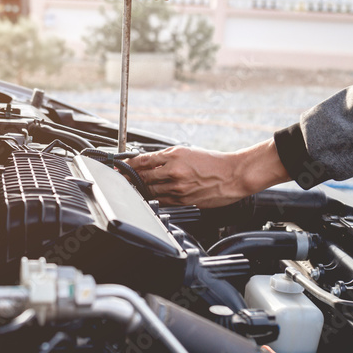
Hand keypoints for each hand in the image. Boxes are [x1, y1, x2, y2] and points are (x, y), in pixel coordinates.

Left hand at [127, 140, 290, 208]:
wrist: (233, 175)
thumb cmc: (213, 162)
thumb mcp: (187, 152)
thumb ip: (166, 157)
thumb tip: (147, 162)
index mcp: (174, 156)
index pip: (142, 161)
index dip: (127, 164)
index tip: (119, 166)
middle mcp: (173, 172)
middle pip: (142, 176)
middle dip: (129, 178)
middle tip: (120, 178)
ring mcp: (177, 188)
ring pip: (150, 190)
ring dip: (140, 189)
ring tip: (133, 187)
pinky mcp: (183, 200)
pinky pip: (162, 200)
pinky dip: (154, 197)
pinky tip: (150, 195)